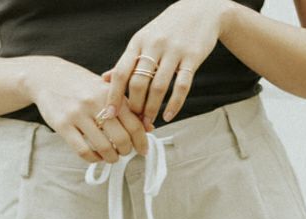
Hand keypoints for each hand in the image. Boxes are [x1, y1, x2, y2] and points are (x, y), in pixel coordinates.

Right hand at [27, 56, 149, 163]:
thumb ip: (125, 106)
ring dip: (111, 157)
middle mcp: (94, 102)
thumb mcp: (104, 89)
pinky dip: (94, 159)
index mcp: (109, 93)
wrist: (47, 76)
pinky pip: (83, 151)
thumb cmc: (81, 85)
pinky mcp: (63, 125)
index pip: (133, 123)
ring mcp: (78, 114)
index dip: (141, 141)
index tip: (143, 150)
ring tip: (111, 156)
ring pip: (104, 147)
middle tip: (124, 152)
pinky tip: (96, 156)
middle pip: (121, 138)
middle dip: (126, 151)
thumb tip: (149, 127)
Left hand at [102, 0, 227, 125]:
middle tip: (135, 122)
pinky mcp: (192, 57)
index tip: (108, 115)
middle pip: (138, 83)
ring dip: (152, 109)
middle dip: (135, 107)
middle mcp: (154, 45)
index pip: (121, 72)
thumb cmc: (168, 28)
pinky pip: (182, 86)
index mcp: (138, 42)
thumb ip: (127, 61)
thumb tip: (105, 80)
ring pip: (159, 87)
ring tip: (148, 122)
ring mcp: (174, 51)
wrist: (200, 10)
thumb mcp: (143, 39)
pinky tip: (168, 116)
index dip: (113, 96)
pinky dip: (174, 104)